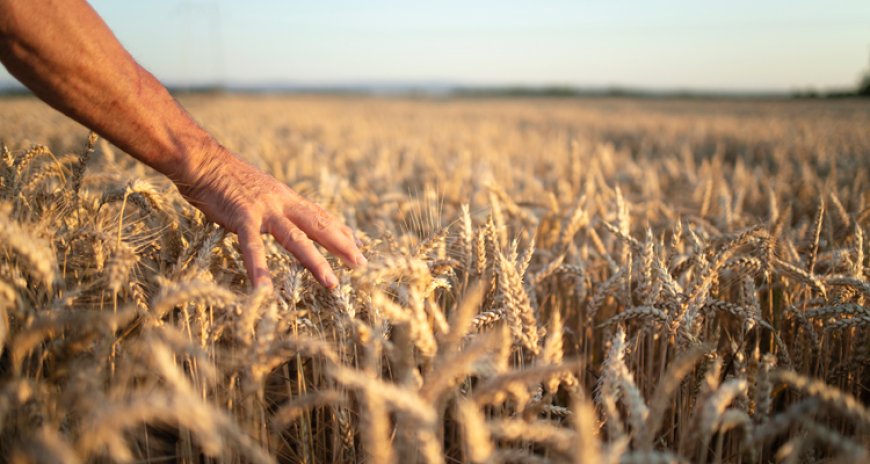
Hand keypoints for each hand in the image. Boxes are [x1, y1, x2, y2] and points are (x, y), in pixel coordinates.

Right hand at [177, 147, 364, 289]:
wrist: (202, 160)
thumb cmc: (226, 176)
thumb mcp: (260, 189)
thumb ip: (274, 204)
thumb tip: (285, 215)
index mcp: (286, 197)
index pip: (320, 215)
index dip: (340, 230)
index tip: (358, 244)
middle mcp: (282, 202)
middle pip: (318, 225)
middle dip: (342, 245)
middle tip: (361, 264)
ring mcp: (264, 210)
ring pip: (296, 238)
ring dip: (314, 261)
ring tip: (331, 283)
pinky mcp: (241, 217)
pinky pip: (252, 247)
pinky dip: (259, 269)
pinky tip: (264, 290)